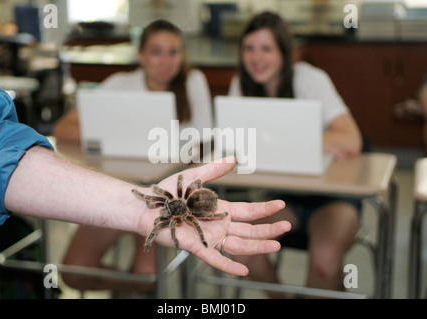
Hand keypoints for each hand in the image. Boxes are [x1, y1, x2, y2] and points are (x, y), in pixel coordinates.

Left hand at [135, 157, 290, 275]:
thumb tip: (234, 159)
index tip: (281, 204)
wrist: (148, 205)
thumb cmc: (169, 192)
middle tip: (287, 226)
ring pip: (238, 245)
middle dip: (268, 229)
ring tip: (276, 245)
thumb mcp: (194, 176)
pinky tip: (244, 271)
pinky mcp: (196, 246)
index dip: (265, 209)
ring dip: (257, 246)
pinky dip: (229, 266)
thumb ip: (214, 169)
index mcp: (220, 209)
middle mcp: (218, 225)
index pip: (248, 211)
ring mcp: (209, 237)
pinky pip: (215, 259)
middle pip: (249, 230)